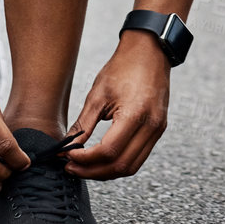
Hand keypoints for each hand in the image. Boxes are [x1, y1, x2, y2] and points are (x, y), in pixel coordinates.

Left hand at [64, 30, 171, 179]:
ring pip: (131, 167)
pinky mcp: (158, 130)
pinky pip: (138, 157)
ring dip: (106, 172)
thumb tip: (66, 147)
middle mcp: (151, 126)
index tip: (68, 156)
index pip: (108, 152)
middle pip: (120, 166)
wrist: (150, 51)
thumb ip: (82, 125)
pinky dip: (119, 163)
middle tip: (71, 167)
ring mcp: (157, 130)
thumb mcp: (98, 95)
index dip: (85, 159)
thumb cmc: (124, 67)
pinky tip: (102, 159)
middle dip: (93, 172)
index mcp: (135, 114)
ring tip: (84, 167)